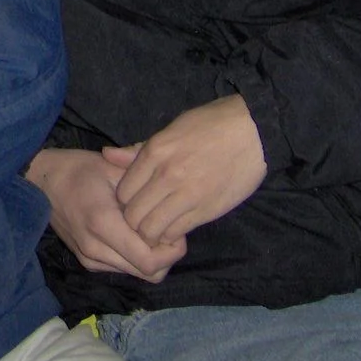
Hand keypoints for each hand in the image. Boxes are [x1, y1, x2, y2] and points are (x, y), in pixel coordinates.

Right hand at [26, 148, 185, 281]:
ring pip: (138, 274)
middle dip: (166, 256)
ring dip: (151, 257)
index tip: (174, 227)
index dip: (172, 250)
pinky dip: (135, 257)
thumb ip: (144, 185)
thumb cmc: (79, 169)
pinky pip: (123, 269)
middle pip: (149, 274)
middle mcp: (96, 249)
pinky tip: (132, 235)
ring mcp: (90, 259)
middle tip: (167, 230)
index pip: (150, 261)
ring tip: (149, 230)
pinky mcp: (88, 262)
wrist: (41, 180)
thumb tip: (170, 206)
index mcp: (103, 223)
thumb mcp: (113, 168)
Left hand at [104, 94, 265, 245]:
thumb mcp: (171, 128)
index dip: (124, 200)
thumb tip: (106, 155)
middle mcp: (167, 176)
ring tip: (157, 225)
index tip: (133, 200)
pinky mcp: (207, 210)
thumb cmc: (211, 124)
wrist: (254, 132)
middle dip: (133, 220)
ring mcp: (187, 195)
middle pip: (132, 215)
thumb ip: (138, 149)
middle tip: (143, 217)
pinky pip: (176, 233)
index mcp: (155, 152)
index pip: (122, 191)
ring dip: (151, 232)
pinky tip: (175, 227)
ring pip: (151, 230)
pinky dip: (171, 235)